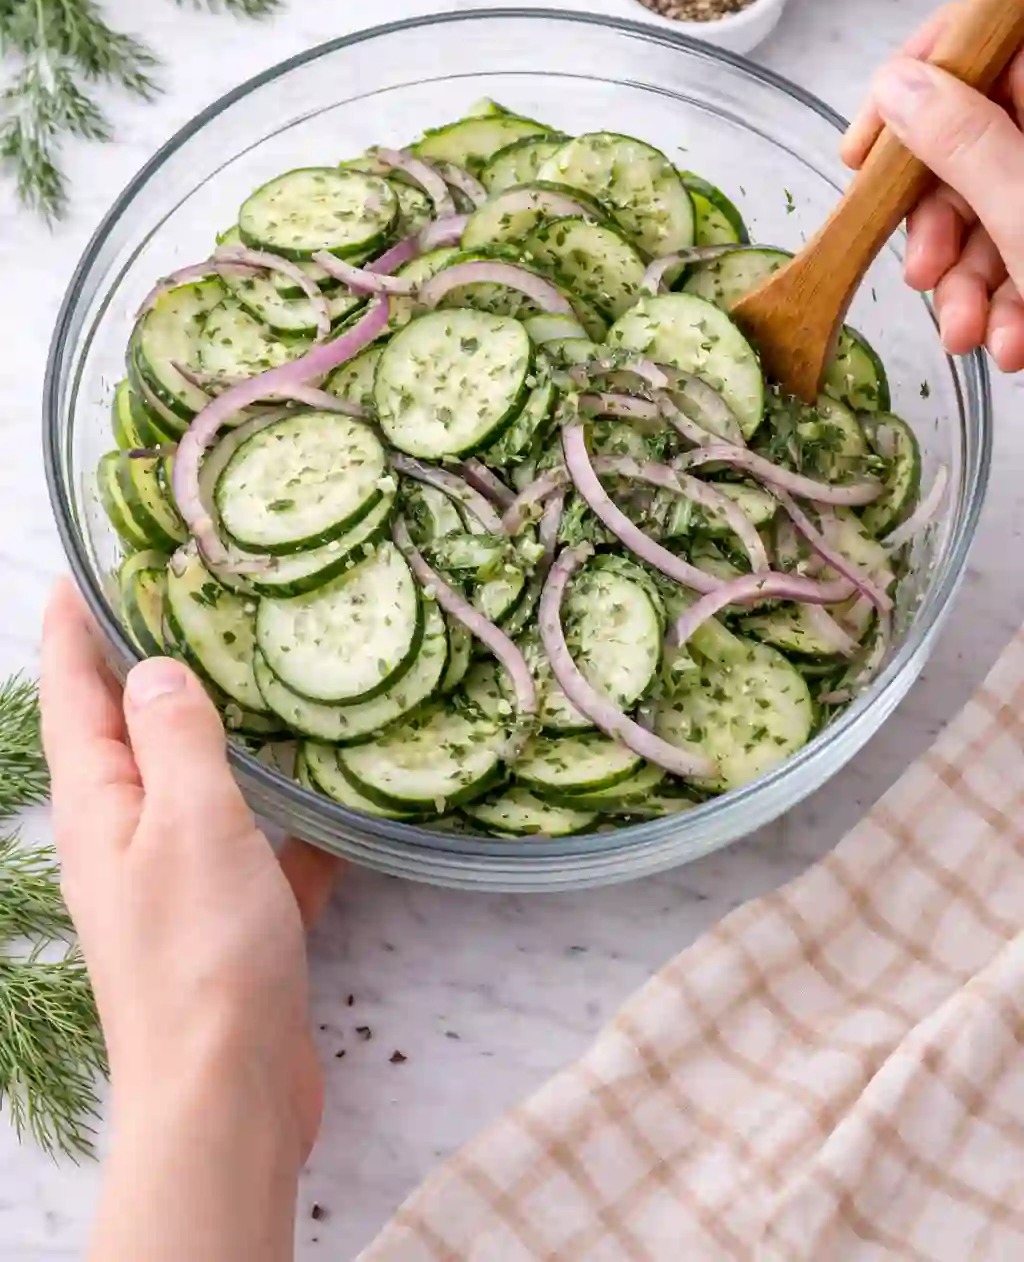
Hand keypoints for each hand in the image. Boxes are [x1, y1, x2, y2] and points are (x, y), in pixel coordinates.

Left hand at [41, 578, 340, 1261]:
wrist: (228, 1095)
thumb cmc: (200, 956)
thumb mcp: (188, 821)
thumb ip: (174, 736)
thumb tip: (158, 667)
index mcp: (99, 805)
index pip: (74, 692)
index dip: (75, 625)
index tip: (83, 567)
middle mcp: (127, 836)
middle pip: (130, 731)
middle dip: (148, 663)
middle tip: (187, 599)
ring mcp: (180, 880)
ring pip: (200, 783)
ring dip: (223, 732)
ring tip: (266, 674)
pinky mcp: (233, 920)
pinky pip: (262, 848)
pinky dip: (292, 819)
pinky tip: (341, 796)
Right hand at [842, 5, 1023, 372]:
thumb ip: (964, 145)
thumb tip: (899, 86)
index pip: (981, 37)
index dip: (910, 88)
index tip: (864, 154)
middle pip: (980, 131)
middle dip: (942, 218)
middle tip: (923, 274)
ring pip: (1001, 200)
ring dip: (971, 276)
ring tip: (970, 332)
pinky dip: (1012, 295)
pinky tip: (1010, 340)